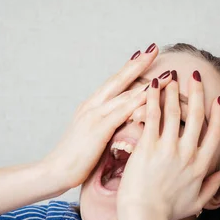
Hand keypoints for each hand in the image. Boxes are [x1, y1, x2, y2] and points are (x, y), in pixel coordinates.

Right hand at [45, 44, 159, 190]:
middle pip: (118, 79)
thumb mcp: (92, 137)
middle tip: (154, 48)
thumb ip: (106, 127)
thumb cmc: (74, 159)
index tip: (144, 55)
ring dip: (147, 82)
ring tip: (166, 72)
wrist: (54, 171)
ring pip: (124, 93)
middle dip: (138, 64)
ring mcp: (94, 115)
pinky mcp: (98, 129)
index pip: (113, 83)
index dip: (129, 68)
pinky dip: (138, 102)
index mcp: (91, 107)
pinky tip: (153, 96)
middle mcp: (92, 106)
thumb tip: (121, 124)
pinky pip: (122, 112)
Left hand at [116, 70, 219, 219]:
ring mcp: (168, 148)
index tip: (218, 100)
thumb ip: (212, 187)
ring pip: (174, 112)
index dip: (218, 115)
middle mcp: (187, 154)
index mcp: (201, 166)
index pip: (214, 133)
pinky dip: (152, 99)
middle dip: (197, 93)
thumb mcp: (196, 203)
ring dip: (174, 91)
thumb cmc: (167, 213)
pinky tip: (151, 85)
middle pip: (196, 116)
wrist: (144, 216)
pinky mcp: (148, 146)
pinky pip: (152, 117)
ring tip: (173, 76)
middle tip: (196, 76)